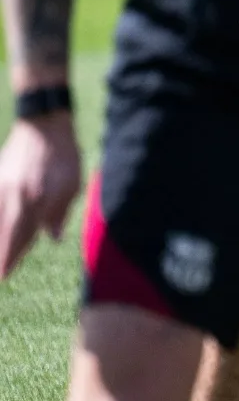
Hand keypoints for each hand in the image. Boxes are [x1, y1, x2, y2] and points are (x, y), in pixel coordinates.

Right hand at [0, 113, 81, 278]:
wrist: (44, 125)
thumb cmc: (63, 156)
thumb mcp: (70, 186)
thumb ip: (58, 213)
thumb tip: (51, 238)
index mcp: (33, 199)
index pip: (19, 237)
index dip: (10, 257)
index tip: (4, 276)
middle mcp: (12, 196)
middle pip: (3, 232)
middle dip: (1, 254)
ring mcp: (0, 186)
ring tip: (0, 259)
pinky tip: (0, 228)